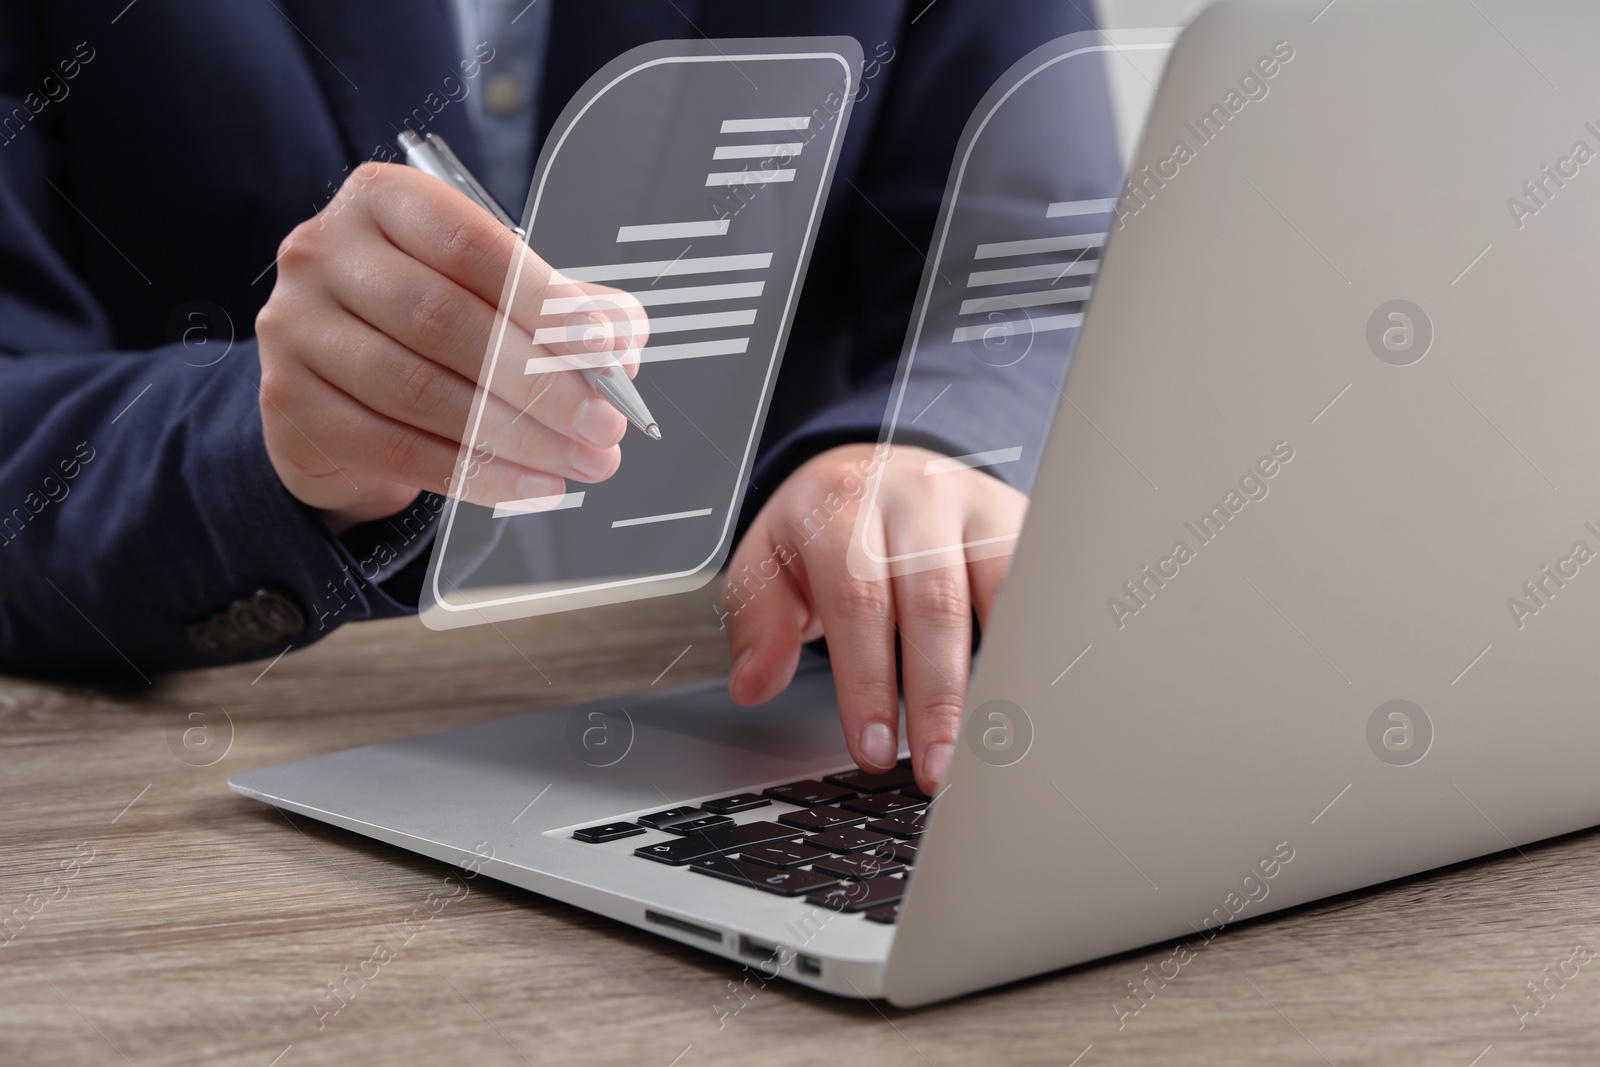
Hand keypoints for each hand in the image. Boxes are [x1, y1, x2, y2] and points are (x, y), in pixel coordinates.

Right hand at [255, 163, 646, 530]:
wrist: (344, 389)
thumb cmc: (438, 327)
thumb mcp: (506, 297)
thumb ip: (571, 309)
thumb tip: (619, 348)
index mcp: (386, 199)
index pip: (470, 246)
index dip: (544, 302)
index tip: (603, 351)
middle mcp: (325, 252)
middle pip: (444, 321)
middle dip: (539, 382)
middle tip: (603, 425)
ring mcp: (294, 328)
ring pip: (418, 390)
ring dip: (515, 436)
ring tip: (579, 462)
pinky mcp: (288, 404)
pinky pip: (392, 448)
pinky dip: (473, 473)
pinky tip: (529, 484)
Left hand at [722, 443, 1026, 792]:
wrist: (876, 466)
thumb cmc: (823, 530)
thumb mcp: (769, 562)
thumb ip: (758, 622)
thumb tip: (754, 684)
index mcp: (842, 505)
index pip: (857, 599)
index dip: (867, 681)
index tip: (873, 749)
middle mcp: (912, 495)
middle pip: (933, 602)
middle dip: (936, 698)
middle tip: (934, 768)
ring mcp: (972, 503)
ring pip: (997, 593)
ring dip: (996, 677)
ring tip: (989, 748)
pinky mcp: (1016, 519)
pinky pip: (1037, 583)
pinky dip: (1038, 642)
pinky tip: (1032, 695)